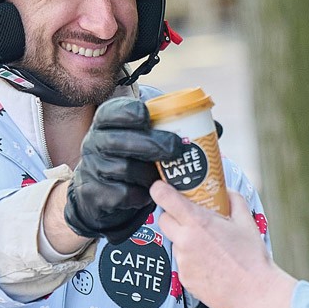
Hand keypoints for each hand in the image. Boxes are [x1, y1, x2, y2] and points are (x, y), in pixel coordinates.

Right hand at [63, 97, 181, 242]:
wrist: (104, 196)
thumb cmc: (134, 160)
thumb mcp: (146, 140)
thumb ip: (173, 130)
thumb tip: (216, 129)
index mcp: (107, 122)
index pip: (113, 111)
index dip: (131, 112)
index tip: (148, 116)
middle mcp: (94, 142)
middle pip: (120, 140)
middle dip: (151, 144)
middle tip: (177, 148)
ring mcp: (92, 168)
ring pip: (124, 168)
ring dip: (149, 174)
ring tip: (163, 177)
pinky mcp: (95, 193)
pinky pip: (122, 194)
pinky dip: (139, 196)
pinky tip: (148, 195)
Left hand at [151, 184, 298, 307]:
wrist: (254, 292)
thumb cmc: (251, 259)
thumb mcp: (246, 221)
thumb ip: (233, 200)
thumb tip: (226, 192)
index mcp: (198, 223)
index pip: (164, 197)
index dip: (159, 189)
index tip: (161, 188)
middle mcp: (185, 241)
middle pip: (164, 219)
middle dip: (174, 216)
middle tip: (192, 220)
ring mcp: (183, 261)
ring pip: (176, 243)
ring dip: (187, 241)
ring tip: (211, 248)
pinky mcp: (184, 279)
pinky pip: (183, 263)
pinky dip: (193, 261)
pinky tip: (211, 264)